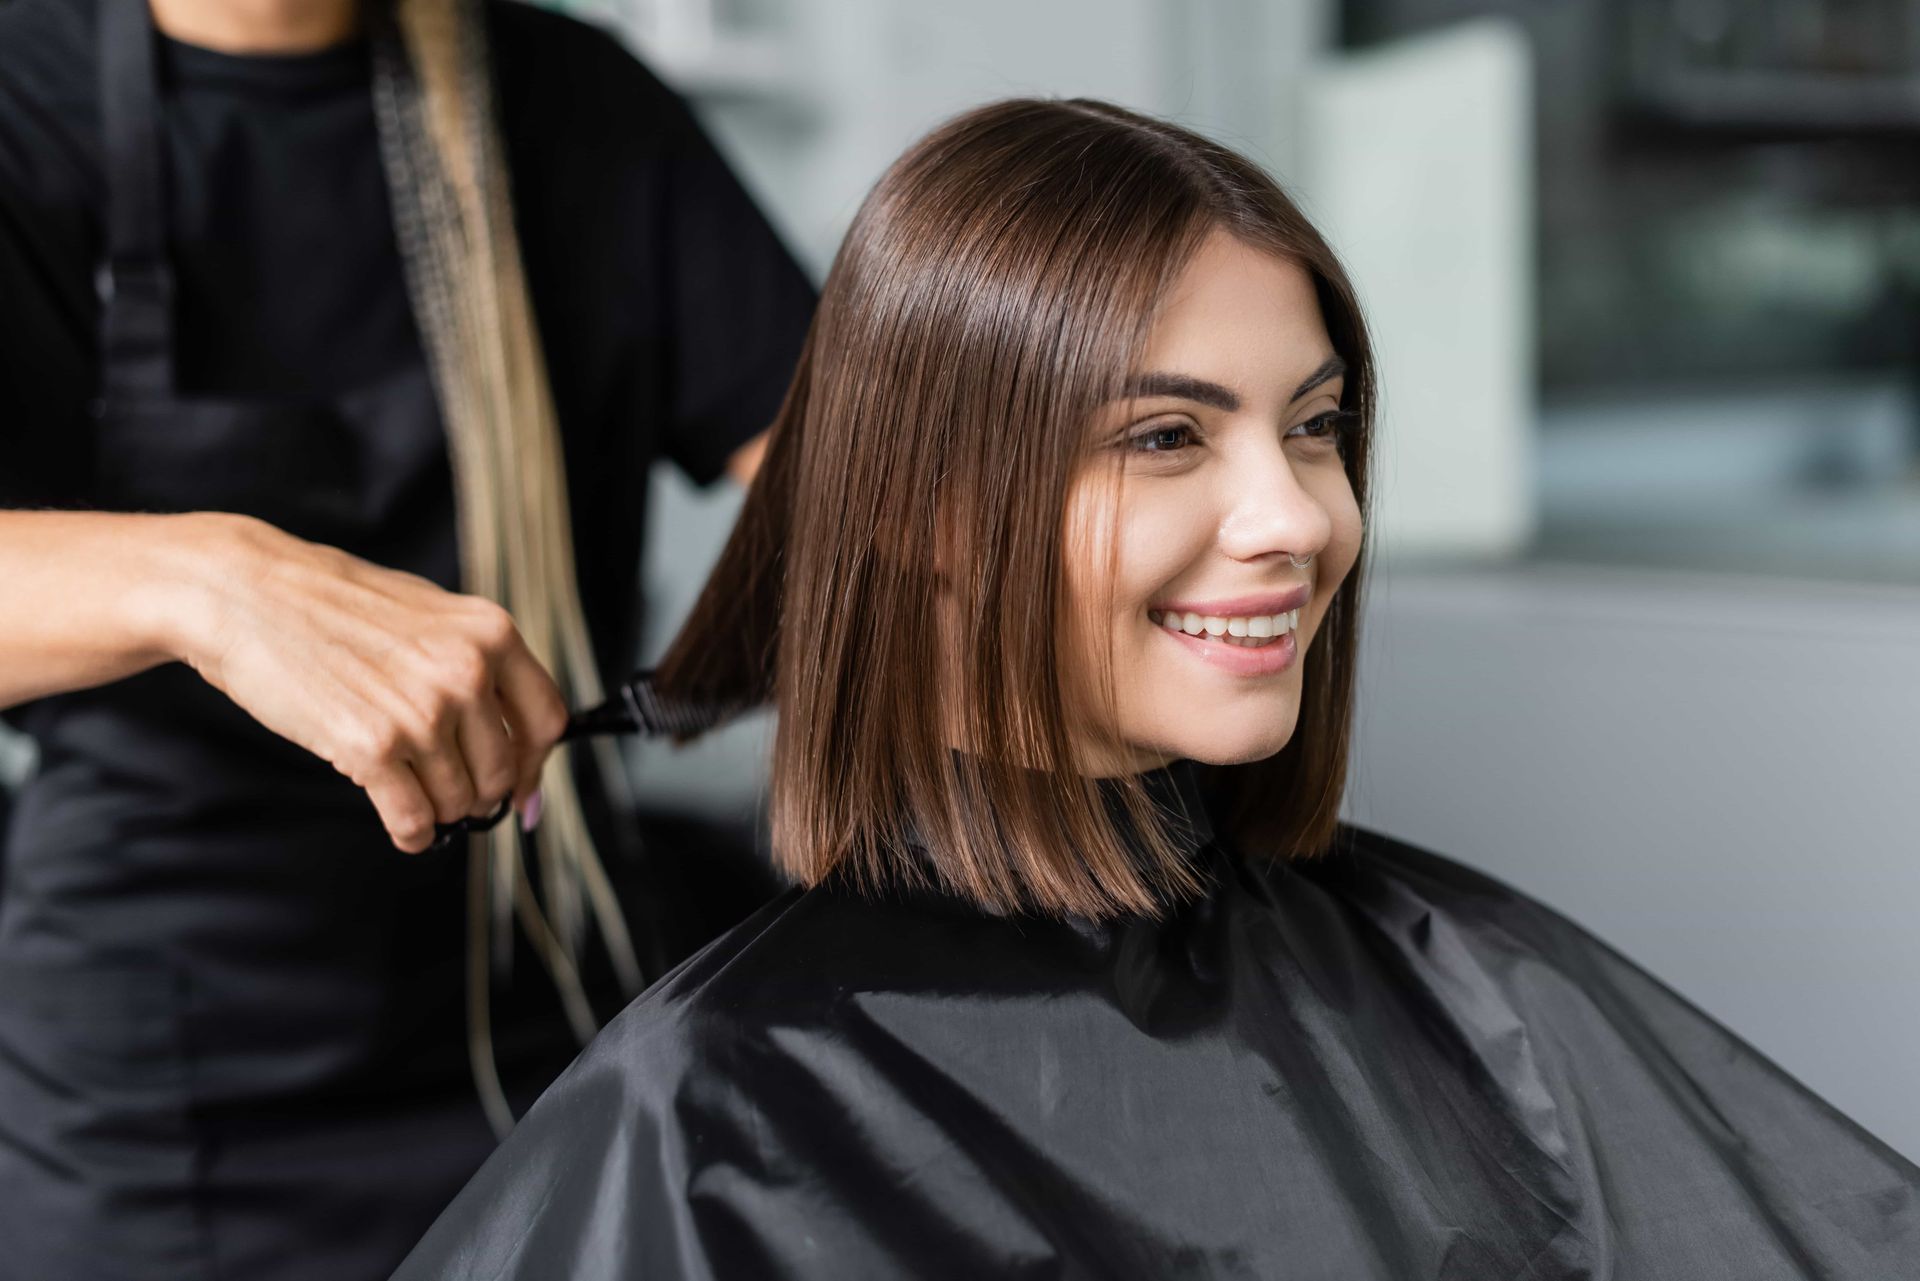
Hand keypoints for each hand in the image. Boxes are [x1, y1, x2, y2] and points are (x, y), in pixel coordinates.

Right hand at [173, 515, 568, 851]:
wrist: (246, 594)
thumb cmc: (332, 605)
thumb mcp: (429, 615)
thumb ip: (478, 665)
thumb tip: (518, 736)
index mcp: (491, 634)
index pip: (547, 722)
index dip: (534, 766)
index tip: (520, 788)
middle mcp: (466, 672)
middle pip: (500, 772)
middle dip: (475, 793)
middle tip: (445, 790)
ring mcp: (422, 712)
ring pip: (457, 801)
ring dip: (437, 810)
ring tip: (407, 788)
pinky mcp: (372, 747)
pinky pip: (414, 820)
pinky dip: (411, 834)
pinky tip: (402, 828)